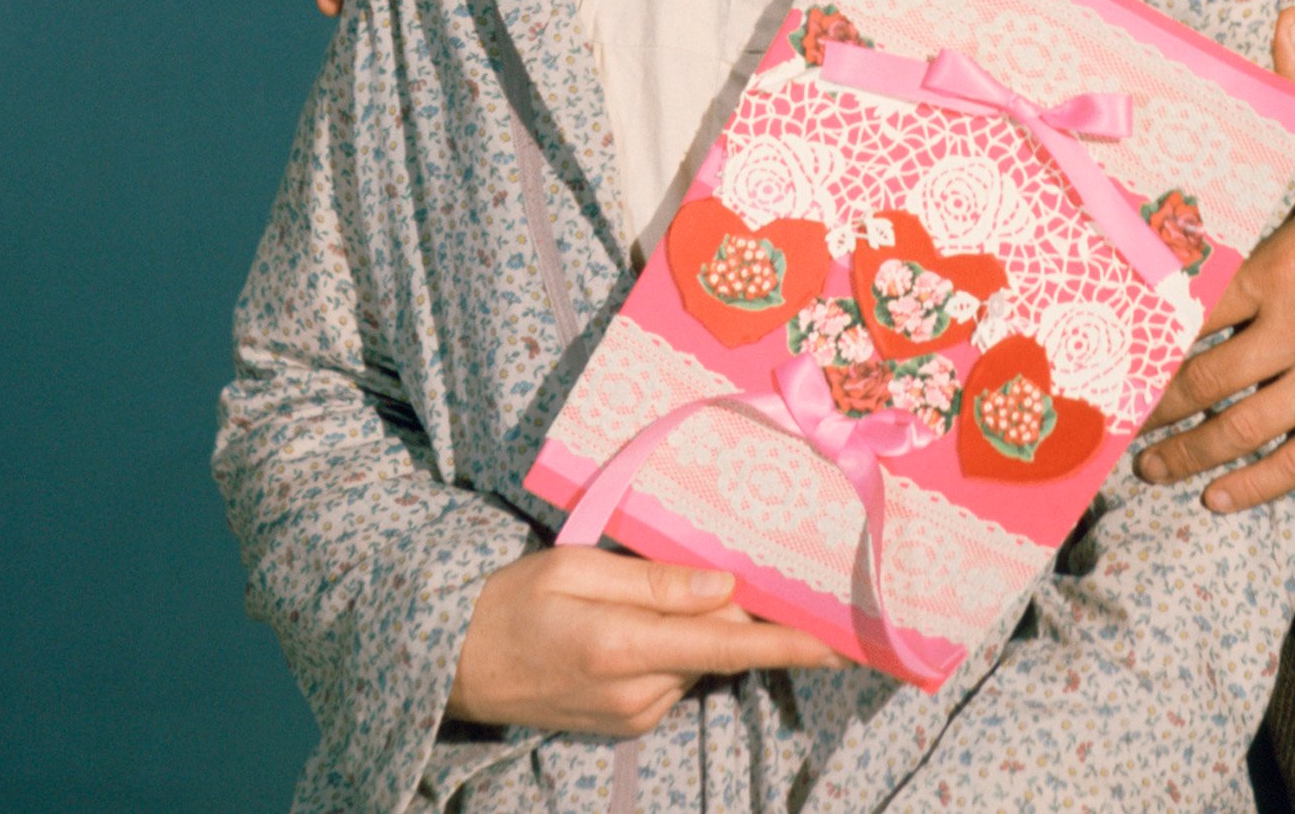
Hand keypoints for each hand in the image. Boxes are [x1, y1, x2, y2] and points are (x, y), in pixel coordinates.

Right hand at [448, 546, 834, 739]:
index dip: (788, 645)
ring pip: (697, 662)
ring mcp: (631, 717)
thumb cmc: (512, 602)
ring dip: (698, 629)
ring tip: (651, 593)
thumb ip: (656, 582)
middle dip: (736, 612)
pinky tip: (637, 623)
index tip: (839, 645)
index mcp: (625, 648)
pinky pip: (673, 677)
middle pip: (718, 649)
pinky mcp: (625, 726)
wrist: (455, 665)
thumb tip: (728, 589)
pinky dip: (675, 648)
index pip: (728, 648)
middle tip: (734, 568)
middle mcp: (637, 693)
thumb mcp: (576, 569)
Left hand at [1133, 10, 1294, 512]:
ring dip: (1185, 454)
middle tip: (1112, 423)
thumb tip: (1283, 16)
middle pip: (1201, 380)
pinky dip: (1250, 483)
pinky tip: (1218, 495)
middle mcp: (1293, 330)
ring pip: (1238, 429)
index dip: (1143, 335)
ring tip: (1150, 468)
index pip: (1188, 310)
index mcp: (1278, 268)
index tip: (1106, 351)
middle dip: (1152, 407)